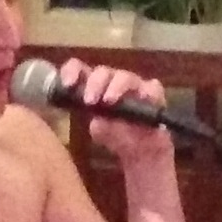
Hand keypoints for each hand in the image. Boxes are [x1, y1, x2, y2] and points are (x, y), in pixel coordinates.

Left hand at [54, 55, 173, 169]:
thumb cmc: (118, 137)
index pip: (81, 70)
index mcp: (95, 86)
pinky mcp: (153, 94)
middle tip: (89, 100)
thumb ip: (97, 124)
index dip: (72, 71)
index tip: (67, 84)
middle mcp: (113, 81)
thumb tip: (98, 120)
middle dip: (94, 83)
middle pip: (102, 71)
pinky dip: (146, 92)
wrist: (142, 151)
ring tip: (109, 101)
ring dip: (115, 87)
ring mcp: (135, 85)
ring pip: (124, 76)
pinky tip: (142, 99)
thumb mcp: (101, 133)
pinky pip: (152, 88)